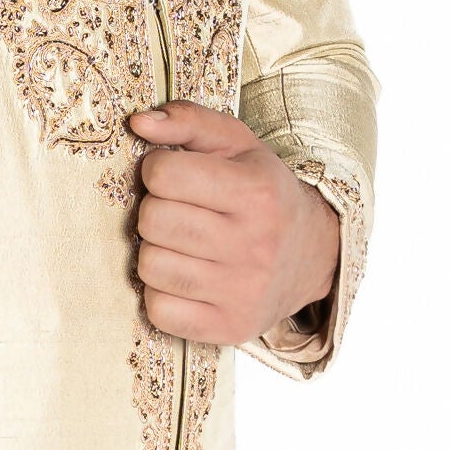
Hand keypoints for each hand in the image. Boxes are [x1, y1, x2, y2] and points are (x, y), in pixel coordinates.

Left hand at [128, 100, 341, 346]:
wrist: (313, 255)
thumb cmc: (263, 193)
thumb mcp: (237, 146)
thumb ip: (188, 121)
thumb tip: (137, 122)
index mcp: (256, 192)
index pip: (163, 175)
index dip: (158, 171)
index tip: (177, 178)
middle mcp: (254, 244)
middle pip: (152, 221)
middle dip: (155, 211)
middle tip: (179, 213)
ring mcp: (242, 292)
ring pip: (150, 266)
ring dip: (156, 253)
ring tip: (183, 246)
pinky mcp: (229, 328)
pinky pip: (158, 310)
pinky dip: (162, 293)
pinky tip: (185, 279)